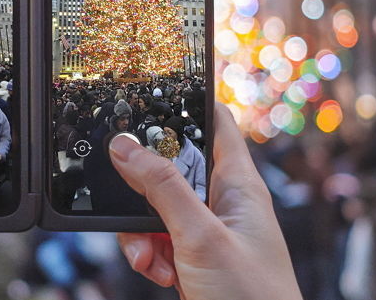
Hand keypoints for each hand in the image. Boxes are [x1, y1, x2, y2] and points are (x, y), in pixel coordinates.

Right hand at [109, 103, 301, 299]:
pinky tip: (158, 271)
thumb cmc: (251, 297)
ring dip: (141, 230)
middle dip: (144, 185)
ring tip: (151, 255)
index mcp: (236, 183)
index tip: (147, 96)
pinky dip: (148, 253)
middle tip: (133, 199)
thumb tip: (125, 146)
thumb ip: (162, 188)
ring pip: (154, 206)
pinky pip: (154, 237)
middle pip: (170, 166)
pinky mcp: (188, 254)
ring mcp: (203, 228)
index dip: (185, 103)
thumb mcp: (200, 236)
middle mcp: (220, 200)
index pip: (213, 122)